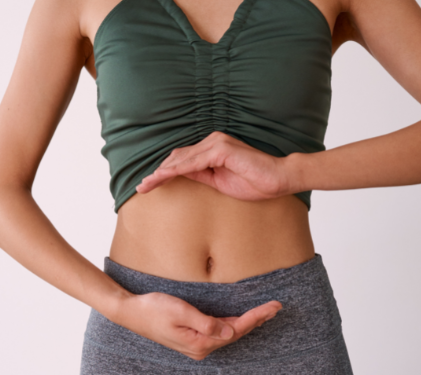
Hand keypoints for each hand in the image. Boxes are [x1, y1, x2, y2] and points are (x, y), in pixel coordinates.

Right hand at [115, 291, 281, 360]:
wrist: (131, 313)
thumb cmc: (153, 309)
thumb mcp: (180, 312)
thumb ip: (206, 323)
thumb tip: (229, 332)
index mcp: (200, 343)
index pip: (236, 329)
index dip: (256, 317)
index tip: (272, 307)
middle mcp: (201, 348)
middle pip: (236, 333)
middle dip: (257, 320)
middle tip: (276, 307)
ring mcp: (197, 344)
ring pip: (229, 333)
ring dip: (248, 322)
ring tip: (266, 312)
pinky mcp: (193, 337)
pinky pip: (219, 332)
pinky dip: (234, 324)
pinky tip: (243, 319)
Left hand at [135, 131, 296, 201]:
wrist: (279, 179)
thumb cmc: (254, 182)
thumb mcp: (220, 182)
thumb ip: (201, 175)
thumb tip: (181, 175)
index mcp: (213, 148)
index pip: (182, 159)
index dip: (164, 172)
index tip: (149, 185)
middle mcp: (213, 141)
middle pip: (177, 157)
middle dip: (158, 173)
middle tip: (141, 187)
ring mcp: (217, 143)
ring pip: (181, 159)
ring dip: (162, 173)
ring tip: (146, 185)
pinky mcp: (221, 150)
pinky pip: (193, 162)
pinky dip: (176, 171)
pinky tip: (163, 178)